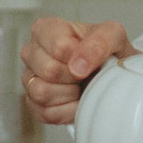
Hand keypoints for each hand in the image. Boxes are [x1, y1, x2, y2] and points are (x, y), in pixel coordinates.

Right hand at [19, 17, 135, 123]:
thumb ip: (99, 43)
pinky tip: (76, 99)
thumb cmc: (107, 50)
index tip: (90, 58)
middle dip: (75, 76)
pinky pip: (46, 113)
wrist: (111, 74)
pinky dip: (67, 110)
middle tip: (86, 73)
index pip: (59, 47)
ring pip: (42, 93)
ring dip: (70, 94)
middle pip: (49, 70)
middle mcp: (31, 52)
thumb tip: (78, 65)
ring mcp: (29, 79)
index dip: (80, 56)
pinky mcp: (33, 104)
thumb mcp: (113, 35)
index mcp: (45, 29)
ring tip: (80, 85)